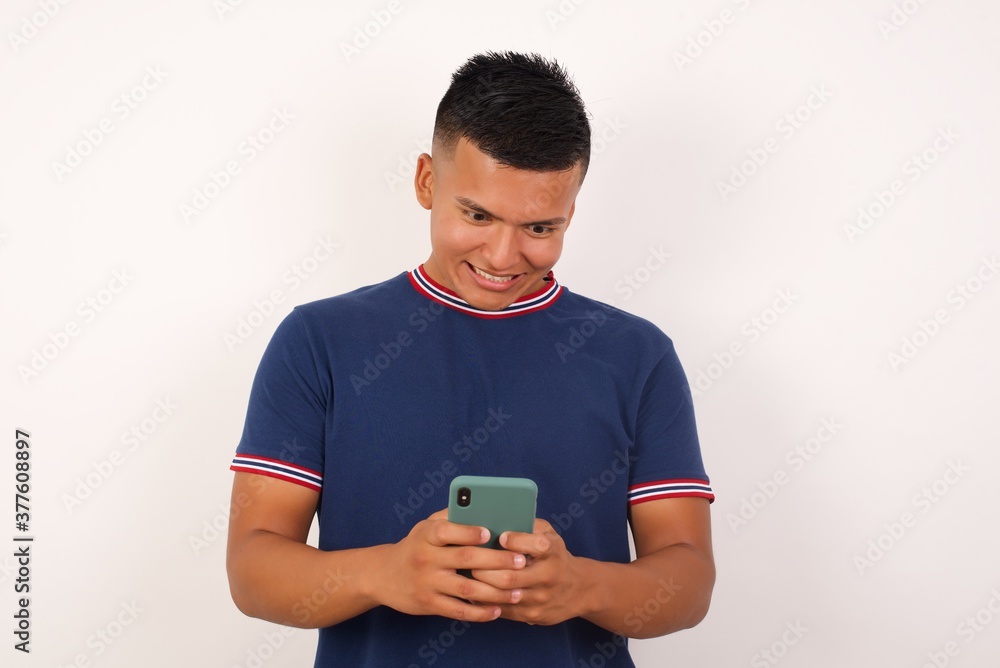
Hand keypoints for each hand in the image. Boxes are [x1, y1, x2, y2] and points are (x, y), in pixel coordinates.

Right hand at [377, 509, 526, 621]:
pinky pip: (458, 610)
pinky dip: (480, 612)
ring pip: (467, 588)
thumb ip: (450, 517)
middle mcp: (426, 558)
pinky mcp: (429, 604)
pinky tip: (497, 610)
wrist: (383, 575)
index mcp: (427, 535)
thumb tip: (482, 507)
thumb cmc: (415, 546)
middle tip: (521, 562)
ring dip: (495, 591)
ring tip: (518, 592)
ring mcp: (428, 583)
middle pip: (466, 559)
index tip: (491, 533)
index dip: (469, 532)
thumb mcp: (425, 527)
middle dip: (497, 561)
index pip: (447, 530)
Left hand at [472, 518, 589, 625]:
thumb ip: (529, 525)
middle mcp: (548, 576)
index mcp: (552, 552)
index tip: (500, 536)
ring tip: (467, 575)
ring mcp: (540, 598)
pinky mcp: (533, 615)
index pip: (536, 545)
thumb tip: (500, 516)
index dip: (515, 540)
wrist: (579, 589)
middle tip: (470, 560)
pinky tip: (475, 591)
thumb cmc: (555, 556)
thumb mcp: (550, 535)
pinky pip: (504, 610)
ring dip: (481, 586)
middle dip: (485, 568)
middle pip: (510, 576)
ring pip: (504, 595)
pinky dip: (486, 600)